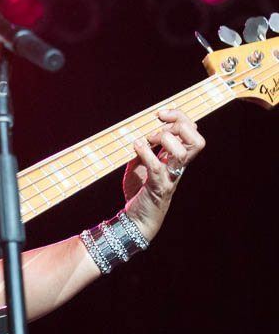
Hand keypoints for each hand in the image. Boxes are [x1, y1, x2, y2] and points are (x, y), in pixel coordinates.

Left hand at [122, 109, 205, 239]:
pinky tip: (136, 146)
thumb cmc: (140, 190)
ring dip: (165, 140)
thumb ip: (143, 148)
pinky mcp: (158, 188)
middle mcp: (178, 167)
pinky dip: (146, 153)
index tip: (160, 114)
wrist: (136, 219)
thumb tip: (139, 130)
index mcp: (176, 158)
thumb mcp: (140, 163)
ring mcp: (170, 178)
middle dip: (179, 126)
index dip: (180, 117)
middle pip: (197, 141)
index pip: (192, 132)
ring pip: (184, 154)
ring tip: (147, 139)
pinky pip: (158, 168)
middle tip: (157, 127)